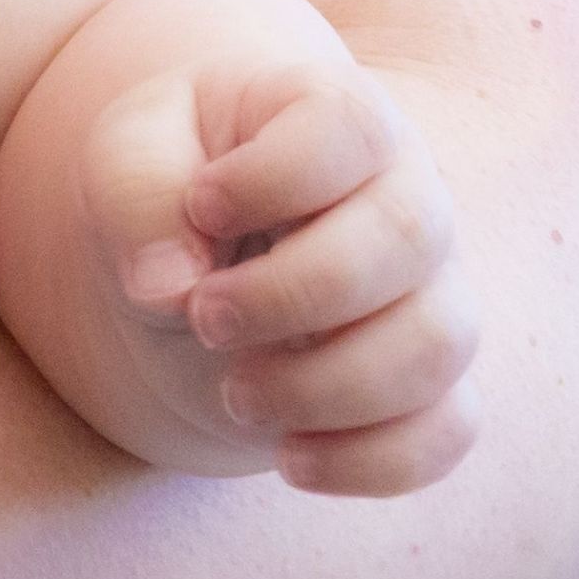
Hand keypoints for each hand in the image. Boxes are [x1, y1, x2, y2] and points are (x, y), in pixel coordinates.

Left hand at [85, 54, 487, 495]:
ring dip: (328, 387)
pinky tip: (290, 456)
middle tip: (203, 317)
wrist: (208, 253)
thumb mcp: (129, 154)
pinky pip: (448, 430)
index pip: (350, 128)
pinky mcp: (431, 383)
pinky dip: (373, 460)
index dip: (273, 177)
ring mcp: (434, 292)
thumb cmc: (176, 182)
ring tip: (234, 394)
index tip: (199, 206)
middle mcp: (410, 196)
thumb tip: (168, 285)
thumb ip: (138, 192)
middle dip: (294, 295)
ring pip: (437, 345)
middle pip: (408, 238)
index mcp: (340, 118)